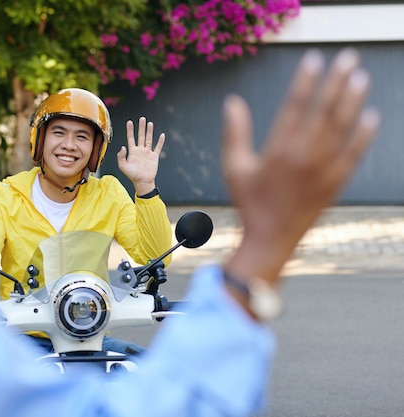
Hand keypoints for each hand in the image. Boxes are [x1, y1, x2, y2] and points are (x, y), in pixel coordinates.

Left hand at [117, 116, 165, 195]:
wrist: (142, 182)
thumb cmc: (132, 175)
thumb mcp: (123, 166)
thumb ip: (120, 157)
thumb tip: (122, 147)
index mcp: (132, 152)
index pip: (131, 138)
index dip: (130, 130)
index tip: (129, 122)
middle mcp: (140, 150)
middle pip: (141, 136)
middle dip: (141, 127)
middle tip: (142, 118)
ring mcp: (147, 153)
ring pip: (149, 139)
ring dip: (149, 131)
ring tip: (150, 123)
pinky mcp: (154, 157)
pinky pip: (158, 148)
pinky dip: (160, 142)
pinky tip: (162, 135)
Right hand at [223, 48, 379, 287]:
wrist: (270, 238)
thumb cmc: (249, 203)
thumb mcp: (233, 168)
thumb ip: (234, 133)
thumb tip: (232, 103)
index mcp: (277, 149)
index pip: (294, 105)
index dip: (305, 80)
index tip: (313, 59)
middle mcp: (303, 155)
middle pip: (323, 110)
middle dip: (336, 81)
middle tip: (347, 58)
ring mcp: (322, 169)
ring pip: (342, 127)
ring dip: (353, 100)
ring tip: (360, 78)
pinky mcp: (336, 183)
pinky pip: (354, 154)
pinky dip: (364, 135)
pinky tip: (371, 117)